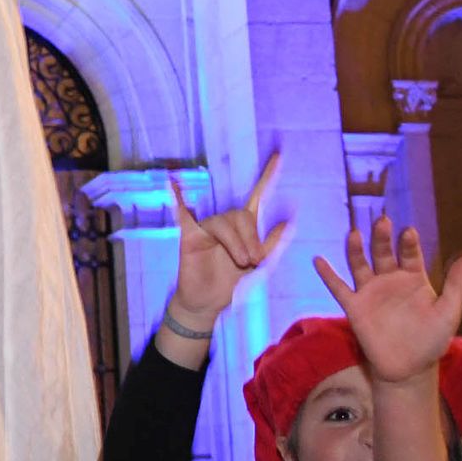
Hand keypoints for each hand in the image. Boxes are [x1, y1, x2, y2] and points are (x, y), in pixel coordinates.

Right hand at [164, 154, 288, 345]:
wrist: (208, 304)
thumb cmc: (231, 284)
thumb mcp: (259, 266)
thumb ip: (273, 243)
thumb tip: (289, 220)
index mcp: (244, 227)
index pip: (257, 197)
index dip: (267, 177)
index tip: (279, 156)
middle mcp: (225, 223)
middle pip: (241, 215)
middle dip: (251, 238)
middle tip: (253, 262)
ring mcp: (206, 228)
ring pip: (223, 222)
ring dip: (236, 243)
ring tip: (241, 263)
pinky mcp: (189, 236)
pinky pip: (182, 214)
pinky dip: (177, 197)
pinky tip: (172, 182)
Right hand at [312, 217, 461, 387]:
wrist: (409, 368)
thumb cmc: (431, 339)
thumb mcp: (449, 310)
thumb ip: (456, 284)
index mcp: (413, 278)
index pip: (409, 254)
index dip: (408, 243)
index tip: (408, 232)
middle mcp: (390, 280)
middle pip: (383, 252)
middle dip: (382, 237)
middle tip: (382, 221)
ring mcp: (371, 292)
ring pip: (360, 264)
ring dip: (356, 249)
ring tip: (355, 233)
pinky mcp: (355, 307)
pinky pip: (339, 288)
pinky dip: (328, 275)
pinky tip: (318, 260)